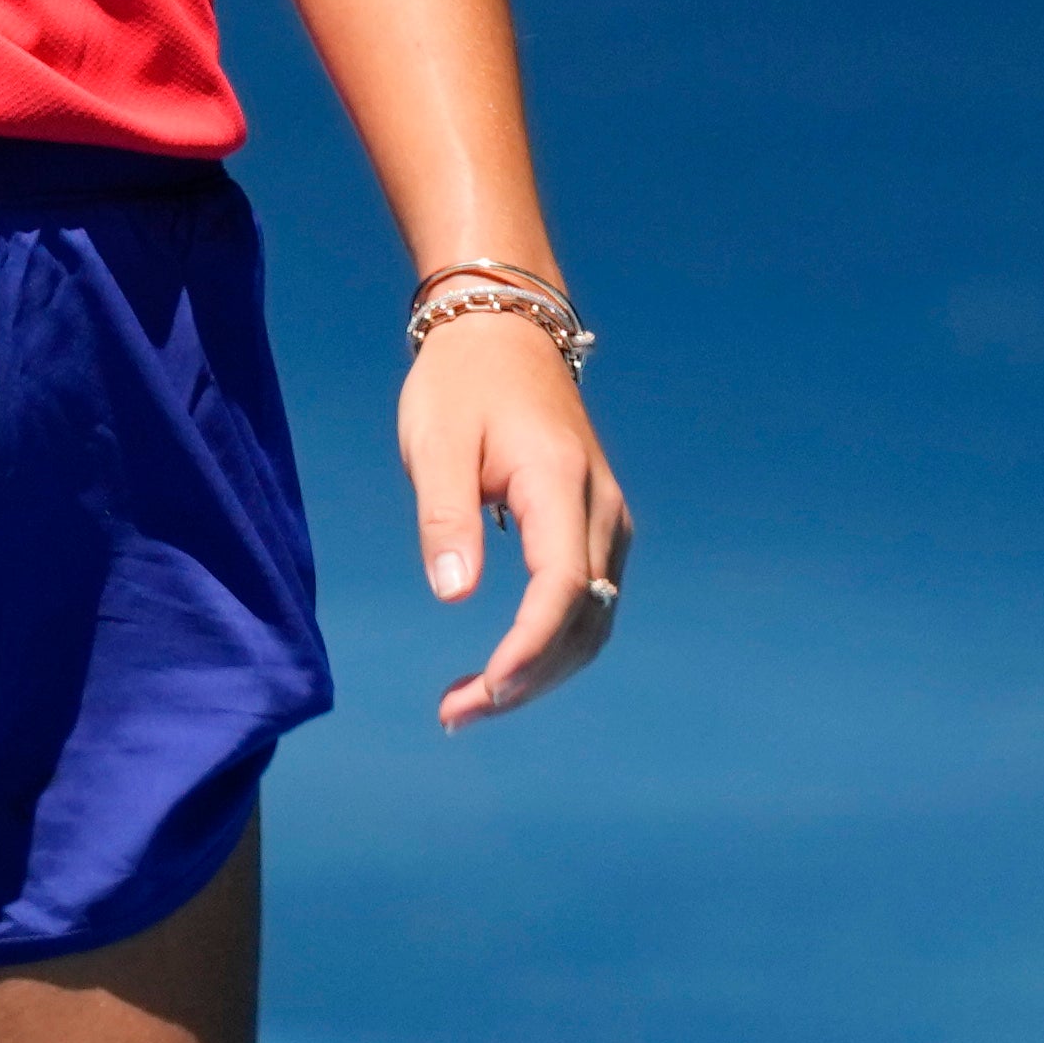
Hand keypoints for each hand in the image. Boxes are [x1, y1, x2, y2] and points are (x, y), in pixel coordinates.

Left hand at [401, 313, 627, 728]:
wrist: (503, 329)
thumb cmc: (461, 382)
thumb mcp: (436, 442)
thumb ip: (445, 516)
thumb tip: (453, 595)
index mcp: (558, 481)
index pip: (561, 585)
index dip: (527, 649)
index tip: (480, 691)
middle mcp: (600, 505)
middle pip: (585, 617)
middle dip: (528, 677)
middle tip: (454, 713)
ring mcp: (607, 517)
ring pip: (593, 619)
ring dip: (541, 671)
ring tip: (468, 702)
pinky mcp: (596, 525)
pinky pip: (588, 601)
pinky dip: (551, 645)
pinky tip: (503, 667)